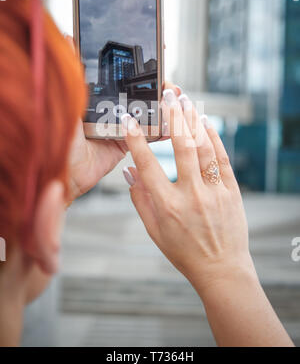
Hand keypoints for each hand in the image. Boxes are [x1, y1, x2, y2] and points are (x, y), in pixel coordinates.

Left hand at [66, 36, 171, 201]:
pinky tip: (173, 124)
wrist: (61, 170)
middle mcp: (109, 108)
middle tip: (172, 85)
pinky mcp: (125, 144)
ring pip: (147, 111)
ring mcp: (119, 125)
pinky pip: (147, 135)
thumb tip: (68, 36)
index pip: (123, 74)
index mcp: (96, 94)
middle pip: (140, 92)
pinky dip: (162, 129)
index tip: (159, 52)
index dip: (142, 64)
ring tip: (178, 99)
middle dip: (160, 86)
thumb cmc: (56, 134)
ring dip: (165, 105)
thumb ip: (71, 70)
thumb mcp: (64, 96)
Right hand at [121, 83, 292, 346]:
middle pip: (182, 147)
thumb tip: (128, 170)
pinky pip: (222, 159)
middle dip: (173, 117)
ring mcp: (214, 192)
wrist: (221, 268)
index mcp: (168, 206)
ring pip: (204, 148)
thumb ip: (140, 199)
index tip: (130, 120)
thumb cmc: (184, 251)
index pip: (148, 166)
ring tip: (186, 101)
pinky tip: (206, 122)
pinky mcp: (231, 191)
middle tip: (168, 95)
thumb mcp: (154, 230)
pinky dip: (214, 138)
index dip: (136, 141)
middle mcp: (191, 196)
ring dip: (194, 121)